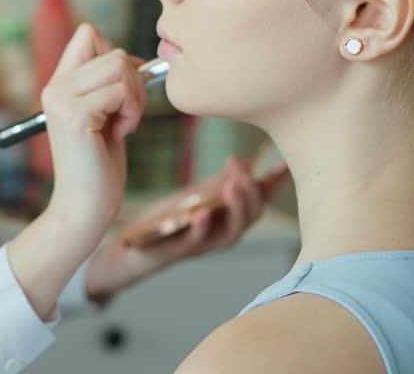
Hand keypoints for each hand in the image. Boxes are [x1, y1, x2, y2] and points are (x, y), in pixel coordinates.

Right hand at [38, 23, 146, 252]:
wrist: (84, 209)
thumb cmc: (99, 166)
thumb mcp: (104, 115)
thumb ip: (109, 85)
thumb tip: (135, 59)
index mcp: (59, 84)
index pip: (88, 34)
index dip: (116, 56)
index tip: (124, 92)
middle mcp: (55, 87)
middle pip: (111, 49)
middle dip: (134, 80)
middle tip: (127, 116)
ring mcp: (62, 100)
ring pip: (119, 65)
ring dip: (135, 97)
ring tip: (123, 125)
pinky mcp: (76, 116)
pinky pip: (121, 91)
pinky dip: (132, 113)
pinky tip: (120, 135)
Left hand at [85, 154, 289, 300]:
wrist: (129, 249)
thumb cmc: (164, 224)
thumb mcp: (193, 197)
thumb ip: (217, 184)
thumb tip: (243, 163)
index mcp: (227, 220)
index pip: (258, 202)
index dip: (273, 185)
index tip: (284, 164)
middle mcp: (220, 235)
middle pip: (251, 217)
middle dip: (252, 192)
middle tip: (243, 168)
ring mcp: (202, 245)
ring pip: (232, 233)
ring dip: (236, 209)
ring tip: (234, 185)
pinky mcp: (179, 251)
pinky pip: (196, 242)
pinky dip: (203, 226)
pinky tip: (204, 210)